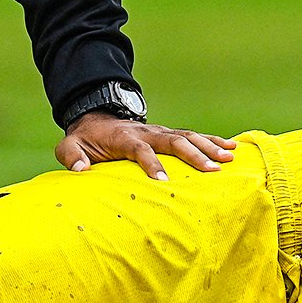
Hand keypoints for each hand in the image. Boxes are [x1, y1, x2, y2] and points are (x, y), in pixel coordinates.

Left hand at [55, 112, 235, 180]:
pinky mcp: (169, 134)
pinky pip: (193, 136)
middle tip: (213, 170)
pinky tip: (232, 148)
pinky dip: (213, 140)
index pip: (140, 149)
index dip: (152, 164)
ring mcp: (159, 131)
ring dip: (209, 147)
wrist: (96, 120)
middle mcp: (146, 131)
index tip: (163, 182)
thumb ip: (71, 156)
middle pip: (173, 141)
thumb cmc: (84, 140)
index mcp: (123, 136)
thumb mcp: (69, 146)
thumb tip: (80, 169)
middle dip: (194, 155)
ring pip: (188, 136)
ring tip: (230, 158)